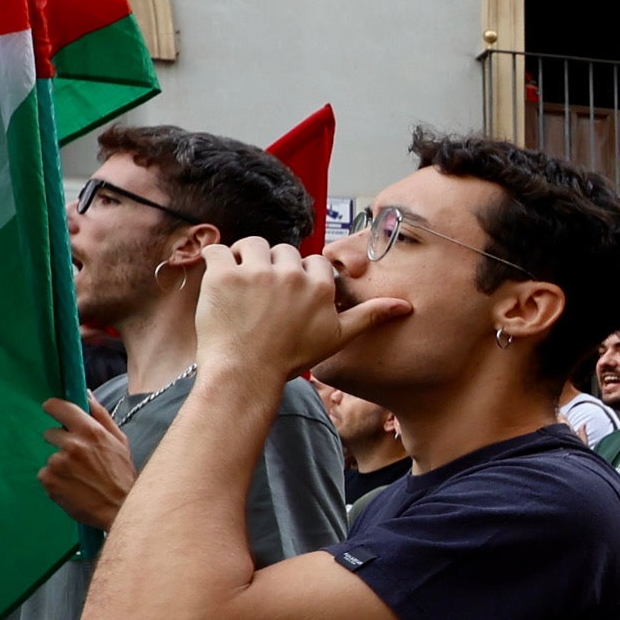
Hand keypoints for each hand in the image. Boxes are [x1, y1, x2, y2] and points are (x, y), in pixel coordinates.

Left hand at [36, 398, 136, 529]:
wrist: (121, 509)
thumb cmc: (122, 475)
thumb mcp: (119, 441)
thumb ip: (100, 415)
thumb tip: (86, 393)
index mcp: (91, 431)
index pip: (60, 407)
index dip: (53, 408)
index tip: (52, 410)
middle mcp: (72, 444)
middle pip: (50, 433)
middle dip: (60, 442)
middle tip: (77, 458)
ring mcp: (58, 463)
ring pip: (50, 457)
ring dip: (60, 465)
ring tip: (79, 478)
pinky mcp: (49, 481)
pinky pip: (45, 475)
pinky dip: (56, 481)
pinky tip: (72, 487)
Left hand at [195, 238, 395, 383]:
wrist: (245, 375)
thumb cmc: (290, 358)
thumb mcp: (337, 337)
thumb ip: (369, 316)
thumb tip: (405, 306)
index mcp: (318, 286)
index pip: (310, 261)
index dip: (298, 276)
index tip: (286, 297)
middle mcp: (290, 274)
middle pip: (281, 249)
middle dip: (271, 267)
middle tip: (261, 296)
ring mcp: (255, 273)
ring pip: (251, 244)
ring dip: (243, 259)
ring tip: (239, 285)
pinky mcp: (223, 275)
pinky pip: (217, 250)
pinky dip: (214, 260)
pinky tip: (218, 280)